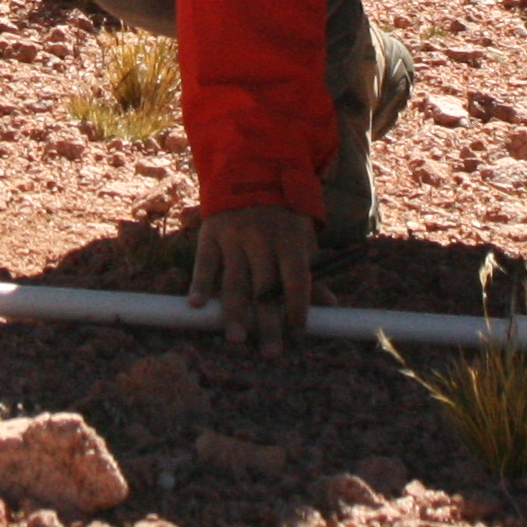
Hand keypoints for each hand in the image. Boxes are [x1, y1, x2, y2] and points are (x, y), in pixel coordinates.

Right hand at [189, 206, 317, 356]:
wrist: (250, 172)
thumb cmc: (282, 217)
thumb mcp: (301, 238)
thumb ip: (309, 273)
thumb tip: (330, 306)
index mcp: (289, 239)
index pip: (296, 281)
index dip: (298, 310)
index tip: (297, 338)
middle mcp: (261, 237)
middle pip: (264, 288)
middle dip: (268, 323)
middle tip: (270, 354)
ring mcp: (233, 235)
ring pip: (234, 280)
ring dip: (234, 313)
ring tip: (237, 340)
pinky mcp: (210, 233)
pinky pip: (204, 262)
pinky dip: (200, 283)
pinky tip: (197, 305)